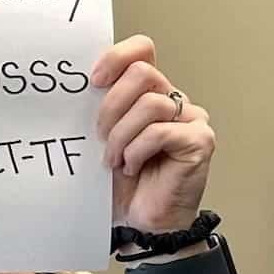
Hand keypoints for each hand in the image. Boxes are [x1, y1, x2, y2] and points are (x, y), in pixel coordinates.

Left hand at [92, 34, 214, 232]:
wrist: (140, 223)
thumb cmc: (121, 185)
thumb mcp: (101, 139)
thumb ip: (99, 109)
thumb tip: (73, 86)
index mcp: (148, 93)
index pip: (142, 50)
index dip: (116, 56)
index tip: (91, 80)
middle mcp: (173, 101)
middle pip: (142, 73)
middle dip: (111, 106)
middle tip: (99, 137)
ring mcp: (191, 119)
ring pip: (150, 104)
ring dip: (121, 136)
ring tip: (114, 160)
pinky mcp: (200, 141)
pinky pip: (161, 131)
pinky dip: (137, 150)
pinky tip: (132, 167)